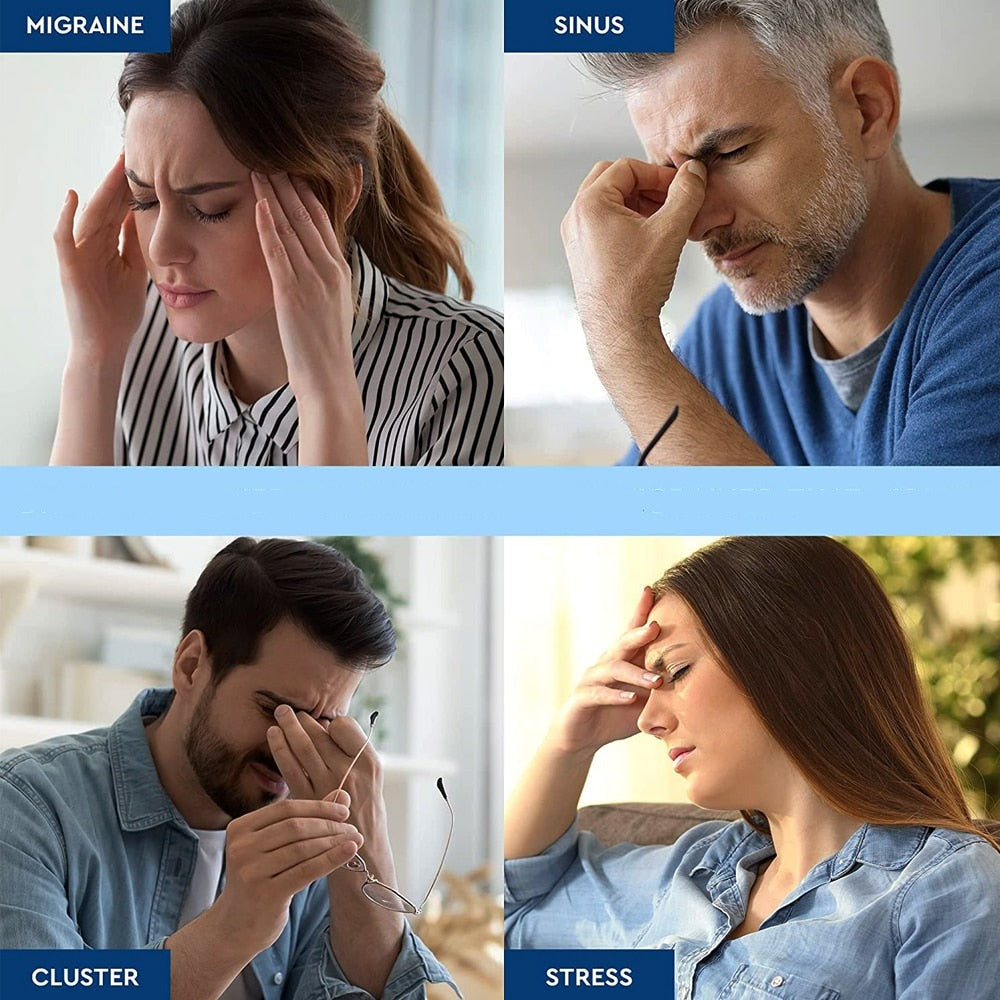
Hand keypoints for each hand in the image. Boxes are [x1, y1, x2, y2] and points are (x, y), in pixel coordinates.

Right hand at [53, 152, 146, 362]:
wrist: (107, 345)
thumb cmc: (119, 312)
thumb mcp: (136, 272)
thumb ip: (136, 246)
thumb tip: (149, 218)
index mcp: (109, 245)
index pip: (122, 209)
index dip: (135, 187)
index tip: (151, 163)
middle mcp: (92, 245)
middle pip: (108, 206)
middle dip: (121, 180)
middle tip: (135, 150)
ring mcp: (79, 255)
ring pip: (90, 215)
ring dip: (103, 189)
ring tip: (116, 164)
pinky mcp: (70, 269)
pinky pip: (64, 239)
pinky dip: (66, 217)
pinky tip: (73, 197)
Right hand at [213, 798, 362, 952]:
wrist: (237, 927)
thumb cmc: (261, 879)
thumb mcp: (276, 847)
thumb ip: (305, 819)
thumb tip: (341, 795)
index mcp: (240, 828)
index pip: (286, 809)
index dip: (318, 807)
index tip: (343, 811)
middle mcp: (240, 848)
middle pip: (295, 827)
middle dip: (329, 824)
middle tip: (352, 828)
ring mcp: (250, 871)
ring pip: (302, 848)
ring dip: (334, 841)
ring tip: (355, 840)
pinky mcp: (265, 894)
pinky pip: (306, 871)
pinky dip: (331, 859)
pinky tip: (349, 852)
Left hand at [253, 173, 366, 463]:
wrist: (328, 380)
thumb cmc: (324, 353)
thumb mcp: (329, 311)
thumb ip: (321, 286)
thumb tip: (311, 273)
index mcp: (339, 273)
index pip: (323, 224)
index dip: (307, 195)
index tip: (293, 170)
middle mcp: (330, 271)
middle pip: (308, 217)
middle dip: (290, 184)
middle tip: (272, 153)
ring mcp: (313, 281)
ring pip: (292, 228)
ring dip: (275, 195)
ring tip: (259, 166)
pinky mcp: (293, 293)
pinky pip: (279, 252)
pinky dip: (270, 225)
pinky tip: (260, 203)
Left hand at [267, 710, 391, 872]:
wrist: (362, 854)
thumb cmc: (366, 813)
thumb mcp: (371, 780)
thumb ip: (353, 755)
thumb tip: (328, 728)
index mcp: (369, 763)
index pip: (344, 727)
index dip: (331, 722)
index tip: (323, 721)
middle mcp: (349, 772)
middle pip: (320, 736)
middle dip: (302, 719)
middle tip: (288, 709)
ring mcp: (328, 786)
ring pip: (303, 748)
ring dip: (289, 728)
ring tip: (280, 714)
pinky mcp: (308, 801)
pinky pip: (290, 768)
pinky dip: (280, 749)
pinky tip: (273, 737)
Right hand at [548, 586, 662, 754]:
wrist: (581, 737)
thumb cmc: (616, 715)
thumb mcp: (645, 701)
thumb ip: (663, 689)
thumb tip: (700, 681)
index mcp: (623, 660)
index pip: (632, 632)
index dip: (640, 611)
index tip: (651, 590)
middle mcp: (606, 663)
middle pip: (623, 644)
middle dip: (639, 634)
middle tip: (656, 627)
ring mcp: (592, 679)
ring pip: (613, 669)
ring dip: (635, 673)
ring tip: (656, 680)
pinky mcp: (582, 698)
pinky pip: (598, 693)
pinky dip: (615, 695)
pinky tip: (630, 698)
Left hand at [560, 157, 705, 375]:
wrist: (620, 330)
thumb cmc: (638, 285)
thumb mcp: (670, 231)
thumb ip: (686, 193)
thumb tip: (694, 170)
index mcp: (589, 204)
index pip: (626, 168)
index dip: (658, 174)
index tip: (681, 188)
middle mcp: (575, 218)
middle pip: (611, 179)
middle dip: (644, 185)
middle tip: (670, 201)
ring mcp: (574, 238)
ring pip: (607, 202)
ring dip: (636, 203)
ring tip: (663, 222)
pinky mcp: (580, 255)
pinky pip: (602, 224)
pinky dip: (625, 222)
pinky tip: (648, 240)